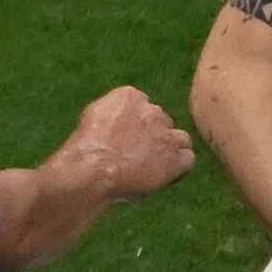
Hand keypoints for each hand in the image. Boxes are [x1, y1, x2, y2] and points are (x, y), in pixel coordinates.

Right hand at [61, 83, 195, 202]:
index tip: (127, 137)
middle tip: (137, 155)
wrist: (91, 169)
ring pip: (180, 138)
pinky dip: (179, 167)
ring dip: (170, 149)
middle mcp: (153, 110)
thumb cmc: (84, 147)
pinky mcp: (176, 157)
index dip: (137, 124)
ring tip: (153, 166)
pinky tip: (164, 175)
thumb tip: (117, 122)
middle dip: (153, 136)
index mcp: (130, 96)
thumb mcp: (93, 117)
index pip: (143, 106)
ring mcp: (167, 134)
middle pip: (162, 121)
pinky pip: (188, 158)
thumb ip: (112, 114)